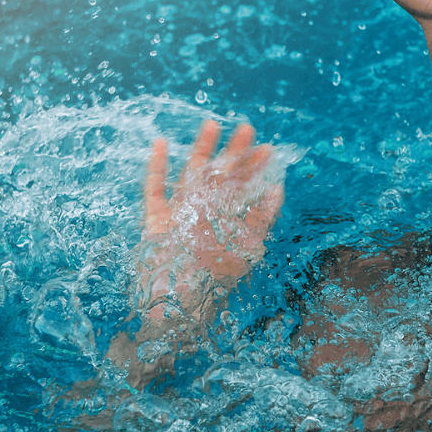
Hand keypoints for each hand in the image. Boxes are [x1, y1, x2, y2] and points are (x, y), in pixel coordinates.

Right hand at [141, 119, 283, 298]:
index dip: (255, 168)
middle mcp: (205, 216)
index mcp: (227, 223)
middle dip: (235, 153)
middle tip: (247, 128)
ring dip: (200, 150)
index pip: (244, 189)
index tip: (268, 149)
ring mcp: (179, 216)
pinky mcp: (155, 221)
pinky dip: (156, 167)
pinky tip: (160, 144)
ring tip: (211, 124)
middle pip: (221, 177)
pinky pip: (154, 189)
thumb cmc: (213, 281)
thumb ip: (261, 218)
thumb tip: (277, 188)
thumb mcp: (247, 248)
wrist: (177, 306)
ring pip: (190, 176)